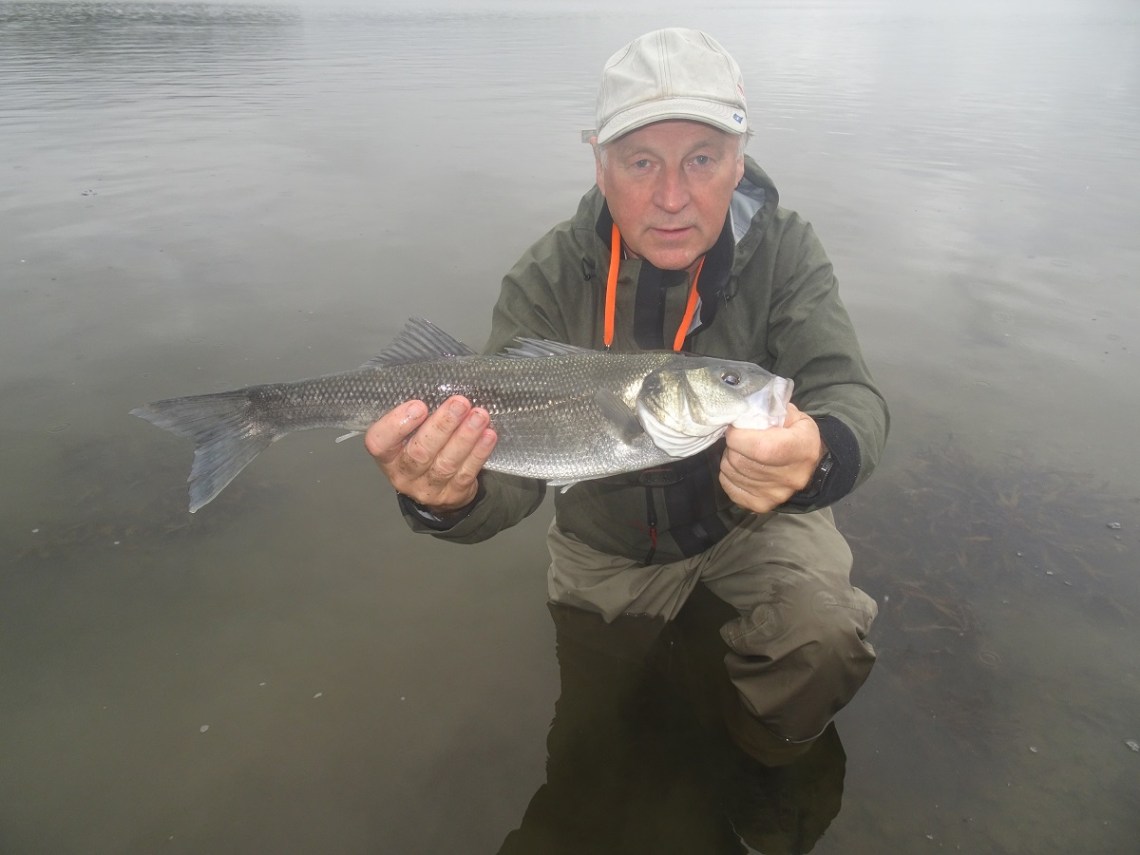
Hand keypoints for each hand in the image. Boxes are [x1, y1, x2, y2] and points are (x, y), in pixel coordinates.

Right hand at [364, 396, 496, 512]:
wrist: (435, 487)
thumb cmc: (420, 448)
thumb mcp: (409, 434)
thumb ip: (418, 416)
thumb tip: (444, 386)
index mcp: (387, 455)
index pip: (379, 442)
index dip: (397, 424)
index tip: (419, 406)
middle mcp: (403, 474)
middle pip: (420, 452)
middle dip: (442, 425)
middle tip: (460, 403)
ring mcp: (427, 488)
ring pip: (446, 463)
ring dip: (465, 437)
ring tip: (480, 416)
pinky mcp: (452, 495)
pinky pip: (466, 473)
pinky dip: (479, 453)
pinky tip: (488, 436)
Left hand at [720, 403, 823, 513]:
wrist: (813, 467)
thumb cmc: (799, 437)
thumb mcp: (795, 417)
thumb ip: (770, 411)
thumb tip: (744, 411)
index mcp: (799, 450)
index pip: (759, 447)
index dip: (739, 435)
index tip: (737, 428)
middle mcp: (788, 477)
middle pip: (740, 459)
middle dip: (733, 445)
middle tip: (740, 439)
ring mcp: (774, 494)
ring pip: (731, 472)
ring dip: (730, 458)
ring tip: (742, 452)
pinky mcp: (761, 505)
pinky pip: (729, 486)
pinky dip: (729, 475)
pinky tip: (741, 467)